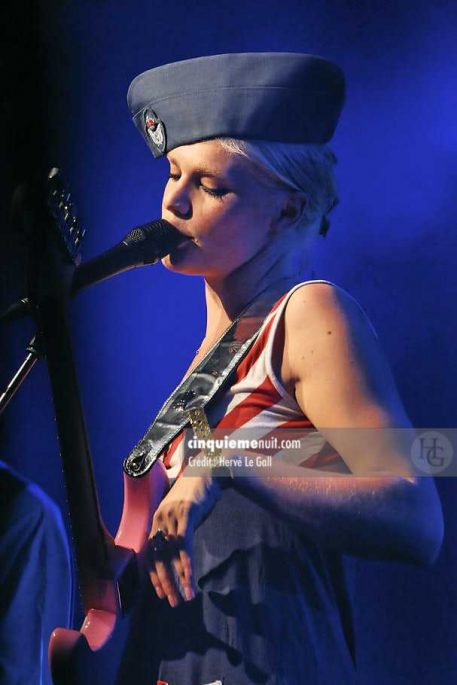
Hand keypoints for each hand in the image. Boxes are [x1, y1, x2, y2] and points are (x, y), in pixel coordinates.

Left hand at [148, 470, 220, 606]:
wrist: (209, 471)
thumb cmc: (196, 492)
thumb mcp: (181, 511)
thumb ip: (175, 528)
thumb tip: (174, 551)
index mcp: (157, 519)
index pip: (149, 553)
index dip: (153, 575)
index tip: (159, 593)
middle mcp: (160, 518)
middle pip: (158, 557)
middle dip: (165, 583)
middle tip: (172, 602)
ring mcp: (172, 515)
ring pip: (171, 554)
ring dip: (178, 579)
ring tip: (185, 596)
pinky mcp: (187, 513)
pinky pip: (185, 543)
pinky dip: (186, 563)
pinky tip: (190, 577)